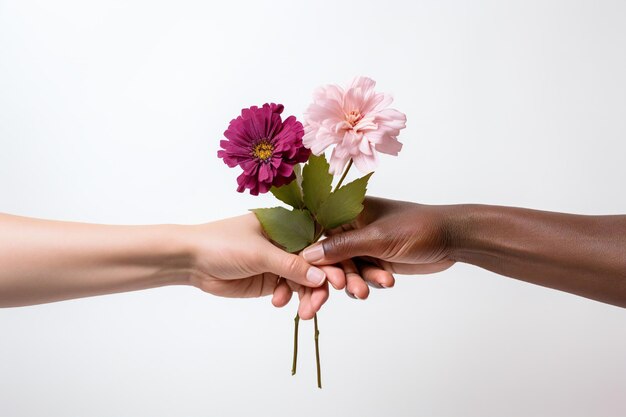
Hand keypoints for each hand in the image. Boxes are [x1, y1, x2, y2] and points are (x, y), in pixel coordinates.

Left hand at [184, 214, 343, 318]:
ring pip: (304, 281)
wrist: (192, 260)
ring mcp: (279, 262)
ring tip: (303, 312)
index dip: (330, 262)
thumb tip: (323, 278)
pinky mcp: (270, 280)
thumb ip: (292, 266)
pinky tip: (278, 303)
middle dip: (320, 285)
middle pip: (315, 265)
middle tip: (318, 303)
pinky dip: (289, 299)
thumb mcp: (260, 253)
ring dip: (307, 296)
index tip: (339, 282)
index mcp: (288, 224)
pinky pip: (290, 290)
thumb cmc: (223, 244)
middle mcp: (288, 242)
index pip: (318, 242)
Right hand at [301, 197, 455, 295]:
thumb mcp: (376, 238)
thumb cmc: (417, 227)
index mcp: (348, 210)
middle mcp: (352, 226)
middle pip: (328, 256)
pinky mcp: (376, 258)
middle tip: (330, 297)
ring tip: (365, 293)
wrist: (453, 238)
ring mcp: (364, 243)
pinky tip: (386, 283)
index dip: (308, 257)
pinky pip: (363, 274)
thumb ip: (342, 247)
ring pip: (346, 268)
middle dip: (330, 277)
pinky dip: (370, 281)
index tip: (301, 278)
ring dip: (354, 282)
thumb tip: (307, 255)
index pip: (316, 232)